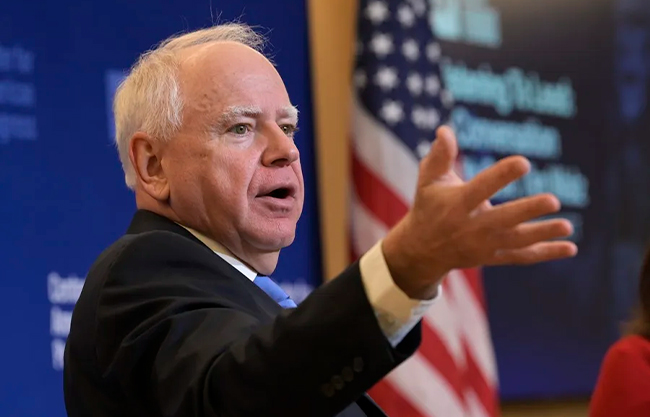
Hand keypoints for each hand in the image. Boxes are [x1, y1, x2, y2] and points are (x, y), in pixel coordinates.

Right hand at [382, 126, 577, 299]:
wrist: (422, 250)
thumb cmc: (429, 206)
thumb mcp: (428, 180)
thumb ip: (439, 156)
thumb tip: (445, 130)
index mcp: (457, 204)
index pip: (481, 189)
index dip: (502, 176)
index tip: (524, 162)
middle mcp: (471, 227)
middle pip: (503, 219)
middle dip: (528, 211)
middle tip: (554, 201)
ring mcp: (484, 245)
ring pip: (516, 241)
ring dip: (542, 234)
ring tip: (567, 225)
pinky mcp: (493, 257)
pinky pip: (521, 256)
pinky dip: (545, 253)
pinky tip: (570, 248)